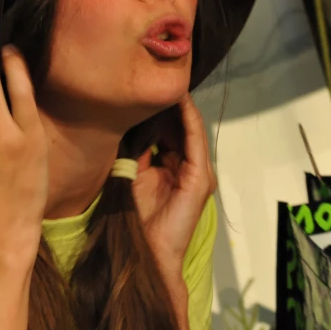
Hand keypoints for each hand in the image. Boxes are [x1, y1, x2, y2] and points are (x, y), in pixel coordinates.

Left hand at [132, 95, 216, 281]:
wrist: (147, 249)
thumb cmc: (136, 216)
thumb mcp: (132, 174)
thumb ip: (136, 152)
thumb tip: (130, 126)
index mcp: (171, 168)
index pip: (169, 132)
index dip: (160, 110)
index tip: (147, 88)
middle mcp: (188, 168)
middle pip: (180, 128)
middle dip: (168, 105)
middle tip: (156, 80)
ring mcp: (197, 173)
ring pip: (189, 130)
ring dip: (179, 107)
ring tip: (168, 84)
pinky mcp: (200, 178)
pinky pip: (194, 142)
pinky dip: (188, 121)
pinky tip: (181, 102)